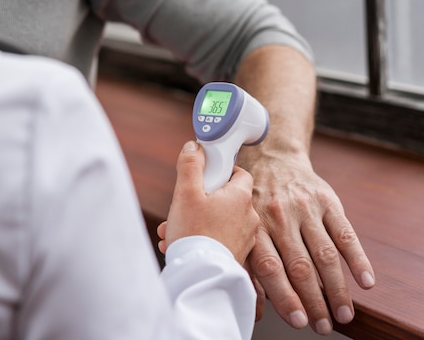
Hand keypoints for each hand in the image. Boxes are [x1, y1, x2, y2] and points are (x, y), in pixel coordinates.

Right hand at [157, 141, 258, 263]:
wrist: (200, 276)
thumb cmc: (195, 233)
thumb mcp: (186, 192)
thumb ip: (191, 165)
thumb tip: (194, 147)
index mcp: (240, 196)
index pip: (239, 172)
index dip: (221, 170)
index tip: (204, 175)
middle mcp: (249, 216)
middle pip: (226, 198)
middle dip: (200, 200)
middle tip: (182, 206)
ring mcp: (245, 238)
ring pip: (219, 220)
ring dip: (197, 221)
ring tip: (174, 230)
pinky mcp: (237, 254)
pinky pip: (219, 239)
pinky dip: (202, 238)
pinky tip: (181, 244)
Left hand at [243, 151, 374, 334]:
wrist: (271, 156)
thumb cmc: (252, 199)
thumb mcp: (241, 223)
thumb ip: (246, 258)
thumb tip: (254, 304)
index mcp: (255, 225)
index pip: (270, 267)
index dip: (284, 296)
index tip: (297, 320)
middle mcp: (280, 217)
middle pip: (300, 266)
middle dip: (314, 300)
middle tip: (323, 325)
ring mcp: (305, 208)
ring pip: (324, 254)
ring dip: (336, 288)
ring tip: (344, 312)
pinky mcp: (327, 200)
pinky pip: (345, 233)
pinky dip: (357, 259)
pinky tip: (365, 281)